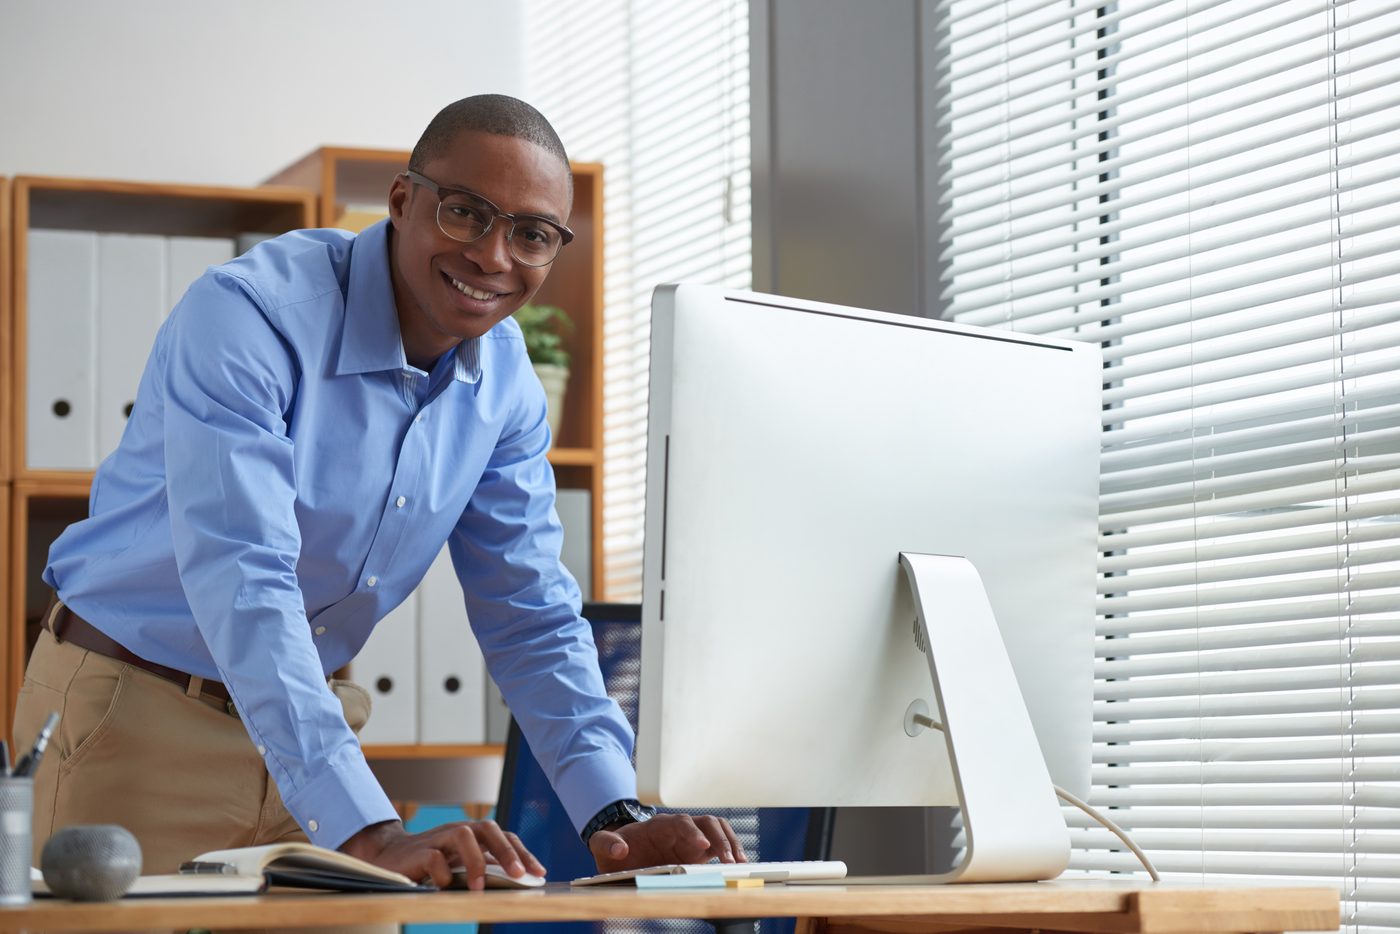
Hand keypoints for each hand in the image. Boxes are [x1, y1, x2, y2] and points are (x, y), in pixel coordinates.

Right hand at [340, 819, 545, 889]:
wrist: (388, 857)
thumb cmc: (431, 864)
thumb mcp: (460, 865)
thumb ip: (483, 869)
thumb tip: (515, 885)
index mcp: (472, 835)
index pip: (504, 836)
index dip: (523, 852)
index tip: (539, 872)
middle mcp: (457, 831)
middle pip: (488, 828)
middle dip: (506, 850)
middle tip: (519, 875)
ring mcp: (437, 839)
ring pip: (462, 835)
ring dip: (475, 861)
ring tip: (479, 887)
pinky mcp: (417, 852)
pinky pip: (433, 857)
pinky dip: (442, 872)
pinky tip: (444, 887)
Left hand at [587, 813, 746, 872]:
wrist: (621, 851)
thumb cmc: (615, 847)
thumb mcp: (602, 845)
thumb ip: (606, 844)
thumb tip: (620, 849)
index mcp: (659, 825)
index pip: (680, 822)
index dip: (692, 832)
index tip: (702, 845)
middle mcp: (679, 829)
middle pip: (707, 823)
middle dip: (720, 838)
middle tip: (729, 860)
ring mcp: (691, 839)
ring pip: (718, 832)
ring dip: (730, 844)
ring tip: (739, 864)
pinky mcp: (697, 852)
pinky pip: (720, 847)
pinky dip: (731, 853)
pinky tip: (738, 866)